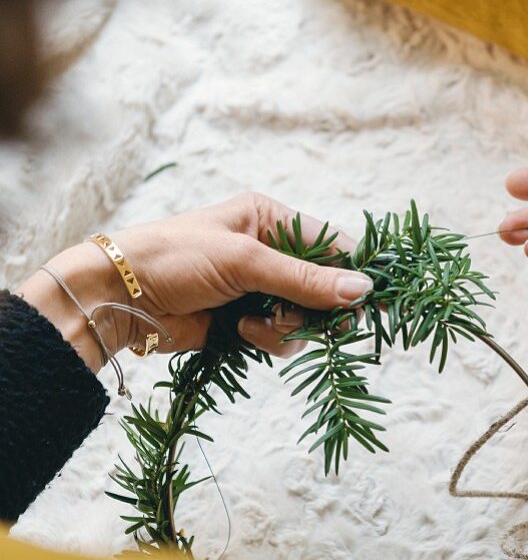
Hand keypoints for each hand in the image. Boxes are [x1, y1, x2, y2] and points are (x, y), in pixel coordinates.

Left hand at [19, 194, 368, 370]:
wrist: (118, 299)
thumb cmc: (175, 259)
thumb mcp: (245, 261)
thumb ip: (305, 279)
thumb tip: (363, 290)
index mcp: (270, 220)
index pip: (331, 244)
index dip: (354, 271)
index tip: (377, 299)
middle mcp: (269, 252)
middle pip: (324, 286)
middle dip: (319, 307)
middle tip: (328, 326)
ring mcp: (258, 289)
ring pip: (305, 317)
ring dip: (287, 326)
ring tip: (253, 322)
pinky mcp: (245, 322)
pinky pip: (281, 337)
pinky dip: (268, 339)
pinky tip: (240, 331)